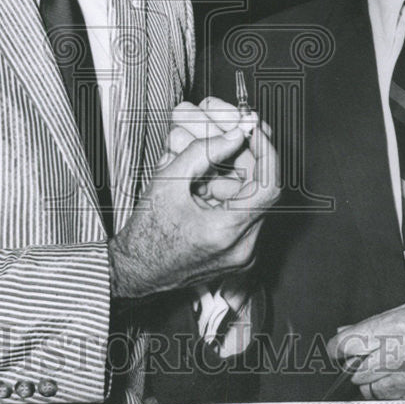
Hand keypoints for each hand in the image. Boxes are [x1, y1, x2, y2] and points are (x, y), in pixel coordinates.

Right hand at [109, 112, 278, 297]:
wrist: (135, 271)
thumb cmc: (145, 235)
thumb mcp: (168, 182)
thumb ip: (203, 152)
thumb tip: (234, 135)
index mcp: (226, 233)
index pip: (269, 186)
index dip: (266, 152)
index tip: (255, 132)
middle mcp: (242, 249)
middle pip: (262, 192)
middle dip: (247, 162)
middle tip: (231, 140)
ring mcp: (243, 255)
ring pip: (254, 203)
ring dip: (236, 180)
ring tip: (204, 174)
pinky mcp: (238, 255)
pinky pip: (245, 216)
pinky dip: (230, 197)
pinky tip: (204, 191)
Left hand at [327, 300, 404, 398]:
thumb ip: (377, 322)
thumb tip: (346, 331)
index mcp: (401, 326)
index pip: (351, 343)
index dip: (338, 347)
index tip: (336, 348)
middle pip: (356, 369)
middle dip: (354, 363)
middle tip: (362, 356)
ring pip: (369, 388)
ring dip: (369, 379)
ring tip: (384, 366)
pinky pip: (389, 401)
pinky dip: (386, 392)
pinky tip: (397, 379)